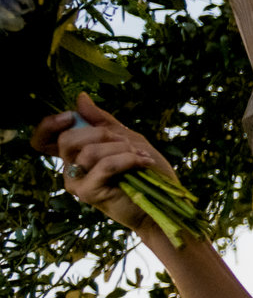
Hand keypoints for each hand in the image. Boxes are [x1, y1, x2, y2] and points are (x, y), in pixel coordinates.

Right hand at [33, 94, 174, 242]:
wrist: (164, 199)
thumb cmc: (146, 169)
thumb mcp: (126, 138)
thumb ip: (102, 121)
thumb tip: (80, 97)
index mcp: (74, 153)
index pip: (43, 138)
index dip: (49, 124)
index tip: (71, 117)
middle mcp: (70, 168)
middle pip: (67, 139)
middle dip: (102, 134)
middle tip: (127, 143)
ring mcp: (76, 182)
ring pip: (89, 151)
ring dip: (121, 148)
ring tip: (140, 156)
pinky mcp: (88, 193)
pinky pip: (104, 165)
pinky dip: (128, 159)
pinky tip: (143, 162)